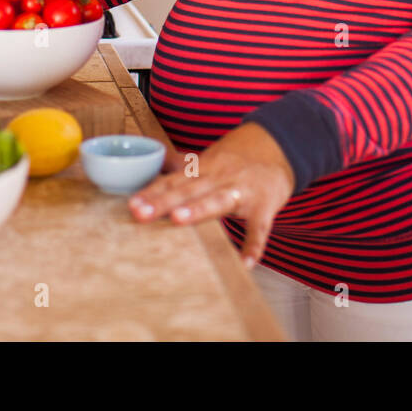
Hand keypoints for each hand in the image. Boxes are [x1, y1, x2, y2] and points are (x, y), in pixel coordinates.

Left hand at [128, 123, 293, 268]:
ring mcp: (242, 192)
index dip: (152, 192)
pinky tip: (245, 263)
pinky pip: (258, 228)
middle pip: (188, 190)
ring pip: (217, 200)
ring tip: (177, 220)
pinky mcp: (264, 207)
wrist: (280, 147)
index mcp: (204, 168)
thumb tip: (152, 167)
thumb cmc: (238, 159)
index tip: (131, 204)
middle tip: (139, 213)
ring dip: (198, 210)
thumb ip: (182, 166)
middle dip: (163, 201)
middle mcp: (219, 177)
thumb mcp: (210, 157)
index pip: (173, 180)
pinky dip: (254, 245)